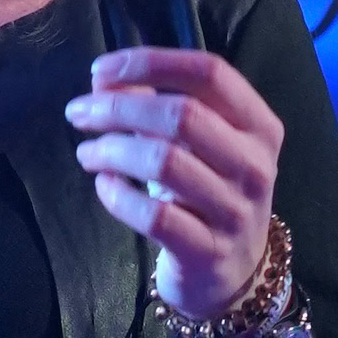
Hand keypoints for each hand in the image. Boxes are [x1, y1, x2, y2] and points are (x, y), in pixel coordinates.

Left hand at [64, 45, 281, 319]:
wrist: (233, 274)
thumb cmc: (209, 194)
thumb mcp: (197, 146)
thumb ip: (155, 104)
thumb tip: (103, 79)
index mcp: (259, 125)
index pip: (209, 73)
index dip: (151, 63)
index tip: (100, 71)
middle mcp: (255, 164)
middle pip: (182, 115)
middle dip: (119, 109)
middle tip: (79, 114)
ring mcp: (235, 211)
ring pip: (164, 162)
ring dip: (112, 151)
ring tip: (87, 153)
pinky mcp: (207, 251)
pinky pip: (153, 215)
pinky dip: (118, 196)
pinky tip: (104, 186)